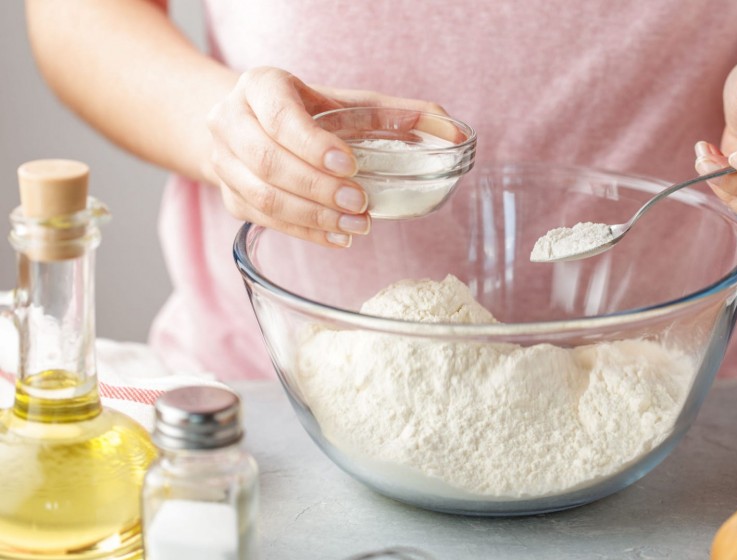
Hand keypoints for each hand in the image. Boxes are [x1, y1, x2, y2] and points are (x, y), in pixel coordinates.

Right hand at [205, 66, 447, 246]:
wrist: (252, 122)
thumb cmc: (310, 112)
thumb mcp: (349, 104)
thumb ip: (400, 114)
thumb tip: (454, 130)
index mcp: (260, 86)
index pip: (280, 116)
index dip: (313, 144)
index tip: (351, 165)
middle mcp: (231, 119)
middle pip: (269, 162)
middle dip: (319, 188)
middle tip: (362, 203)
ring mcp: (223, 160)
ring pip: (262, 196)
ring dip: (313, 215)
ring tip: (356, 226)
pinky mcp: (229, 196)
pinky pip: (263, 220)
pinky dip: (304, 231)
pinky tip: (338, 237)